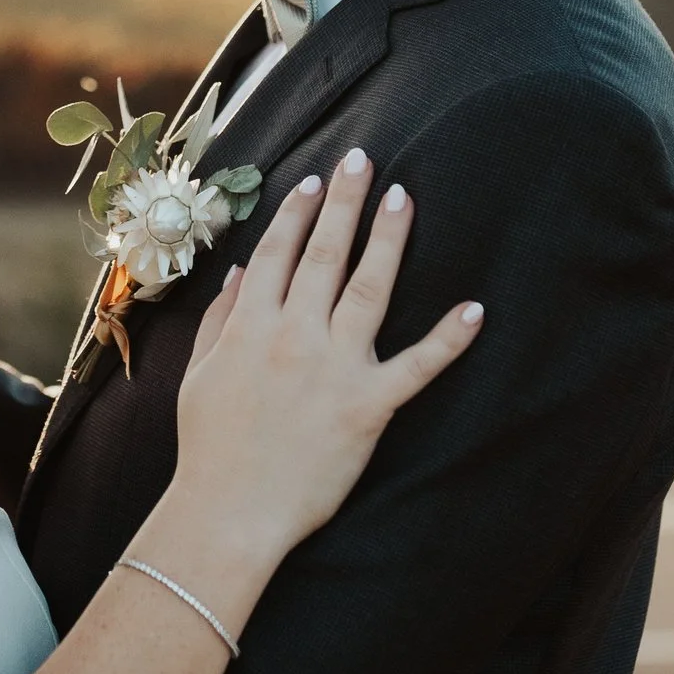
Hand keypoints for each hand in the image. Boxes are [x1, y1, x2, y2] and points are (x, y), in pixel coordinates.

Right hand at [167, 152, 482, 594]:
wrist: (228, 514)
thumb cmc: (210, 449)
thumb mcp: (200, 375)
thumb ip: (222, 319)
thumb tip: (241, 272)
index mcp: (252, 327)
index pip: (277, 254)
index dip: (296, 213)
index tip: (313, 180)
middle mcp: (294, 336)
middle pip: (324, 254)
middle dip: (344, 202)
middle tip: (363, 159)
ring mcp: (335, 369)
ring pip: (369, 289)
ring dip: (388, 239)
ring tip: (403, 197)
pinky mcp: (369, 407)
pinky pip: (416, 368)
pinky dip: (447, 340)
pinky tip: (473, 310)